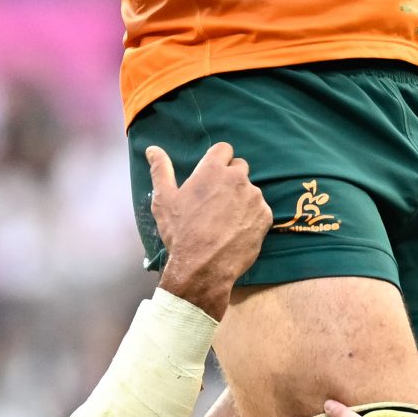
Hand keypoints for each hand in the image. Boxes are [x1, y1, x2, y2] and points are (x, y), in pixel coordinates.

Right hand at [148, 142, 270, 318]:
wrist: (203, 267)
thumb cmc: (180, 233)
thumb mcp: (164, 200)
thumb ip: (160, 170)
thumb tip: (152, 149)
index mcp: (213, 170)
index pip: (224, 149)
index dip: (218, 160)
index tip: (211, 175)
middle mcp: (237, 178)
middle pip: (239, 167)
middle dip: (230, 178)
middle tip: (216, 200)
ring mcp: (254, 197)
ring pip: (250, 190)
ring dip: (241, 198)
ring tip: (225, 220)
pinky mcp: (265, 216)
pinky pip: (260, 210)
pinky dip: (251, 217)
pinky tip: (236, 231)